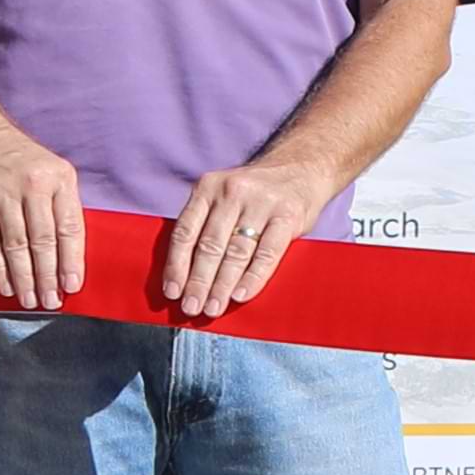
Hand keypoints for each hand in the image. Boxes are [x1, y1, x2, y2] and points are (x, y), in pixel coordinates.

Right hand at [0, 124, 90, 313]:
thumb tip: (71, 257)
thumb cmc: (24, 163)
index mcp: (59, 179)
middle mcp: (32, 186)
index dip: (71, 260)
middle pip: (43, 240)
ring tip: (31, 299)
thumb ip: (63, 208)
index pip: (69, 227)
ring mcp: (3, 195)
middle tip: (52, 301)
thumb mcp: (55, 174)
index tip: (72, 285)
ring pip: (16, 246)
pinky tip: (6, 286)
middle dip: (48, 276)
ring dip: (24, 278)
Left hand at [156, 152, 340, 321]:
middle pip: (210, 245)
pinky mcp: (288, 215)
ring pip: (236, 252)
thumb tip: (185, 273)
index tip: (173, 292)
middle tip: (192, 307)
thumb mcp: (223, 195)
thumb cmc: (256, 192)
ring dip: (222, 285)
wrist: (301, 167)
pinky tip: (241, 294)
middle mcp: (232, 191)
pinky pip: (267, 253)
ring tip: (214, 307)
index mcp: (208, 187)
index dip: (176, 265)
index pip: (185, 232)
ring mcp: (261, 202)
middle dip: (199, 282)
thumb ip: (206, 223)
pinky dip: (252, 277)